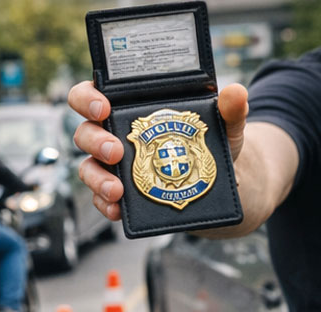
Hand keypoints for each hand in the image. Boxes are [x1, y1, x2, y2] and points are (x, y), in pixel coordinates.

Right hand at [67, 81, 248, 222]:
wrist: (213, 184)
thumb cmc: (208, 145)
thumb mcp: (224, 126)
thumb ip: (229, 109)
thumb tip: (235, 92)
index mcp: (128, 108)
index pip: (92, 94)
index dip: (88, 98)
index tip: (104, 107)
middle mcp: (112, 134)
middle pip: (85, 132)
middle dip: (95, 142)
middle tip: (116, 152)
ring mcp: (110, 166)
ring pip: (87, 167)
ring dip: (97, 179)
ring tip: (117, 189)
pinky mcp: (115, 192)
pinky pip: (99, 198)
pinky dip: (105, 204)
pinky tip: (117, 210)